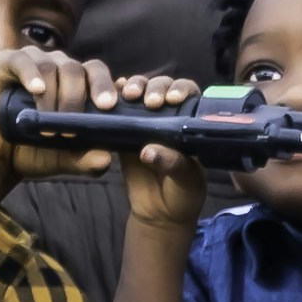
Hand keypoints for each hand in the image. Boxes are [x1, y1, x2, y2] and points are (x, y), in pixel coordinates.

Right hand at [0, 47, 130, 209]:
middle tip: (74, 124)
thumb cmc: (34, 152)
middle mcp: (57, 66)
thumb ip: (86, 160)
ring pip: (52, 67)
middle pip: (77, 69)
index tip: (108, 106)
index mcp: (78, 82)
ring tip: (47, 126)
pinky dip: (31, 74)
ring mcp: (32, 61)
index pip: (97, 73)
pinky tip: (37, 89)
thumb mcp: (65, 159)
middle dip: (77, 98)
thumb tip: (106, 159)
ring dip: (53, 97)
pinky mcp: (5, 62)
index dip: (106, 85)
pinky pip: (22, 61)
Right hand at [119, 76, 208, 229]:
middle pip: (161, 87)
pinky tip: (111, 93)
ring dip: (134, 87)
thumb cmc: (183, 193)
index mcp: (189, 122)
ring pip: (139, 92)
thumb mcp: (185, 179)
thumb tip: (146, 150)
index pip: (188, 94)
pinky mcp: (124, 133)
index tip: (172, 99)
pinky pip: (118, 111)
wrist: (159, 213)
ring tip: (129, 95)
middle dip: (155, 88)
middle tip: (150, 102)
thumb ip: (172, 162)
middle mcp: (168, 116)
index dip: (180, 90)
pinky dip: (114, 97)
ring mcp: (145, 122)